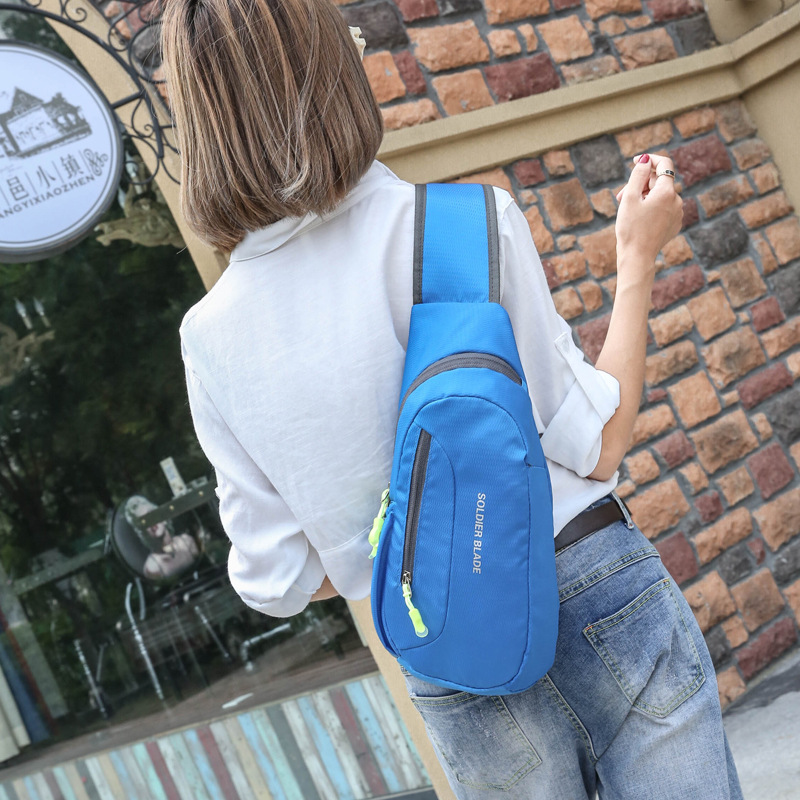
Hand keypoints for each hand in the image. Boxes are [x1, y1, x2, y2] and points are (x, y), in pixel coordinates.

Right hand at [615, 153, 682, 275]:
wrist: (637, 256)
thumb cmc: (630, 228)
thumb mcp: (629, 198)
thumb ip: (638, 175)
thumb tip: (646, 159)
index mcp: (667, 192)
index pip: (664, 164)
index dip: (649, 160)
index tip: (636, 161)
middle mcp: (677, 200)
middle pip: (659, 182)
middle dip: (641, 184)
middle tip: (621, 196)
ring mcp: (678, 213)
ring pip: (660, 196)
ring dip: (644, 197)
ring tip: (627, 209)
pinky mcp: (674, 224)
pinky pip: (664, 208)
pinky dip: (651, 208)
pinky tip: (638, 218)